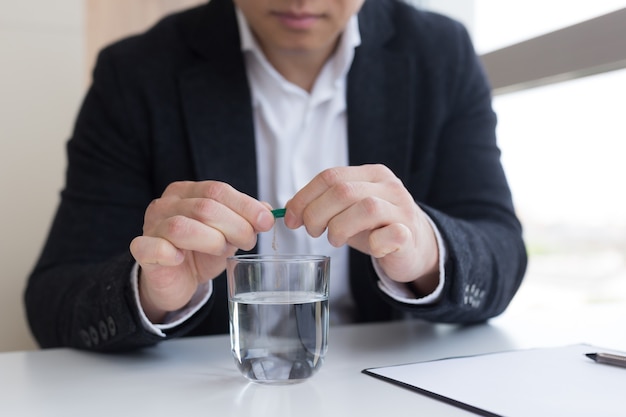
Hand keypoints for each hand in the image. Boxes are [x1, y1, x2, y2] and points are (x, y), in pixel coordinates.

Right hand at [130, 181, 274, 321]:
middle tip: (249, 242)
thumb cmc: (201, 252)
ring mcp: (151, 226)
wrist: (176, 281)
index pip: (217, 190)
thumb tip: (267, 210)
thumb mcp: (228, 232)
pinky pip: (154, 247)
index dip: (245, 206)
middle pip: (205, 207)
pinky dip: (170, 252)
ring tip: (222, 250)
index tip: (267, 221)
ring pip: (182, 226)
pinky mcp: (142, 250)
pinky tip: (182, 259)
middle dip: (235, 226)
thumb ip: (245, 219)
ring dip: (212, 241)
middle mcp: (166, 204)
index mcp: (187, 192)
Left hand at [284, 164, 438, 293]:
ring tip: (334, 240)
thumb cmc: (375, 227)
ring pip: (365, 208)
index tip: (291, 218)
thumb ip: (325, 204)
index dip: (304, 197)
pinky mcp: (410, 235)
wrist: (415, 246)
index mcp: (371, 174)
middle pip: (343, 191)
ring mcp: (403, 209)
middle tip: (312, 231)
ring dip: (339, 228)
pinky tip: (369, 248)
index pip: (330, 176)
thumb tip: (290, 209)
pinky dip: (373, 244)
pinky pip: (390, 234)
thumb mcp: (349, 210)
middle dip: (316, 214)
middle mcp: (389, 187)